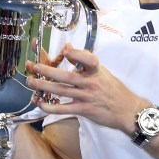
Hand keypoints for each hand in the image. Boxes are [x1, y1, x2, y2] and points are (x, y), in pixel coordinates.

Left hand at [25, 43, 146, 134]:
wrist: (127, 110)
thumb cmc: (113, 89)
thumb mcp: (102, 71)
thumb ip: (84, 61)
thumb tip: (67, 47)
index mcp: (96, 70)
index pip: (87, 59)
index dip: (76, 55)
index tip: (65, 51)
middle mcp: (90, 82)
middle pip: (66, 76)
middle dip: (47, 71)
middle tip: (33, 66)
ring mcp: (86, 96)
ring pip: (61, 90)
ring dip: (43, 86)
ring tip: (30, 82)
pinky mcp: (84, 110)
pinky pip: (64, 108)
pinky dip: (51, 106)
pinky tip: (40, 103)